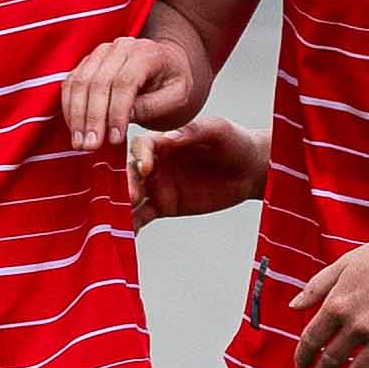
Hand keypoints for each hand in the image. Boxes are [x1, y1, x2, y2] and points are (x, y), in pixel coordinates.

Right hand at [62, 32, 203, 154]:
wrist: (165, 63)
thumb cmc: (173, 82)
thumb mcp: (178, 96)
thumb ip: (154, 105)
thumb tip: (125, 117)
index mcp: (146, 53)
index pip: (125, 82)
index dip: (117, 112)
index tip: (115, 139)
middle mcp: (121, 47)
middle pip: (98, 82)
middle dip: (93, 118)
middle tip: (90, 146)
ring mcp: (101, 53)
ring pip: (80, 81)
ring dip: (77, 115)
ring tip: (80, 143)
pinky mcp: (88, 62)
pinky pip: (71, 82)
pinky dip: (70, 107)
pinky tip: (74, 128)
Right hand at [129, 112, 265, 224]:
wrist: (250, 171)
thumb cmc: (235, 142)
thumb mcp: (217, 131)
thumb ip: (193, 131)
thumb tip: (168, 137)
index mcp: (164, 141)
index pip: (141, 146)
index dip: (140, 156)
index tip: (147, 169)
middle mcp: (155, 162)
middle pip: (130, 172)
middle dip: (127, 184)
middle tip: (132, 197)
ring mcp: (158, 186)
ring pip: (132, 196)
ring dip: (122, 206)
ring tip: (118, 219)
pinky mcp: (164, 207)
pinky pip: (142, 215)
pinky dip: (131, 225)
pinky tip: (124, 235)